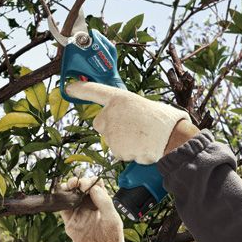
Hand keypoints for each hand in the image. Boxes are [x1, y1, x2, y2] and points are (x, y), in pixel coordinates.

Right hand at [59, 176, 126, 241]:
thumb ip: (104, 202)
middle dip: (78, 181)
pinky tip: (63, 194)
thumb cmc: (112, 237)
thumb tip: (93, 187)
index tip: (89, 184)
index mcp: (102, 202)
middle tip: (77, 183)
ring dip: (68, 187)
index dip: (91, 181)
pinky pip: (63, 207)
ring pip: (71, 195)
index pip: (96, 186)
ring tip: (69, 185)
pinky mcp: (70, 221)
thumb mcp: (112, 218)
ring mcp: (79, 212)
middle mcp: (90, 206)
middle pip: (81, 188)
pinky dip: (61, 199)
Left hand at [64, 81, 191, 163]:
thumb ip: (133, 109)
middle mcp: (111, 113)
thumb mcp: (149, 105)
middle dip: (111, 128)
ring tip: (142, 139)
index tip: (69, 87)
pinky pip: (119, 153)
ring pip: (111, 140)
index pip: (94, 90)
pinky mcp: (115, 148)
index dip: (80, 89)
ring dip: (123, 142)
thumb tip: (133, 116)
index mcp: (121, 98)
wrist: (172, 138)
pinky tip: (141, 148)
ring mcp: (111, 132)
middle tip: (131, 130)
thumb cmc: (166, 121)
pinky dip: (128, 153)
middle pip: (100, 123)